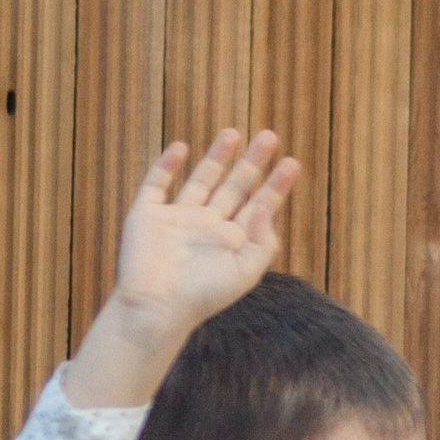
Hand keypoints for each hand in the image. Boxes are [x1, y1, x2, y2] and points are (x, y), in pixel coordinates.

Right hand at [67, 130, 299, 409]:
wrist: (157, 307)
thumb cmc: (203, 296)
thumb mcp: (245, 273)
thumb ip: (263, 242)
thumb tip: (266, 206)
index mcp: (232, 242)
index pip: (259, 207)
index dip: (276, 186)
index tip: (291, 163)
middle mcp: (207, 227)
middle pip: (235, 187)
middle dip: (253, 163)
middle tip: (270, 136)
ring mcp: (177, 219)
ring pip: (201, 180)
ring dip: (217, 157)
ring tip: (233, 133)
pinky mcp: (147, 215)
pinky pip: (157, 184)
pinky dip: (166, 165)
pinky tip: (180, 148)